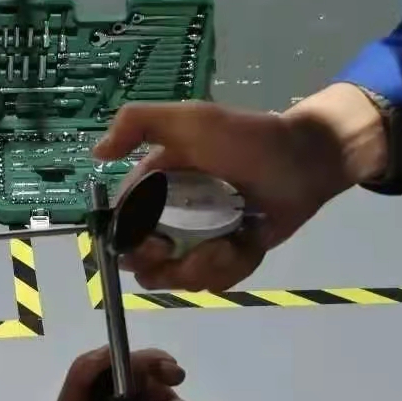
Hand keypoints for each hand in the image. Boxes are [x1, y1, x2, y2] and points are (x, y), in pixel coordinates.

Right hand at [95, 84, 385, 290]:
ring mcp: (197, 240)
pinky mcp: (227, 257)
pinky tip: (245, 247)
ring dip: (199, 270)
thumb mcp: (191, 119)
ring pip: (175, 278)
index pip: (121, 225)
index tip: (152, 241)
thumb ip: (139, 123)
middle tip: (191, 251)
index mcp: (152, 188)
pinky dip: (227, 270)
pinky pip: (212, 281)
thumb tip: (97, 153)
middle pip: (141, 261)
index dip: (129, 241)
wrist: (305, 160)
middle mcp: (168, 217)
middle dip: (163, 265)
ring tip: (227, 247)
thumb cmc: (246, 138)